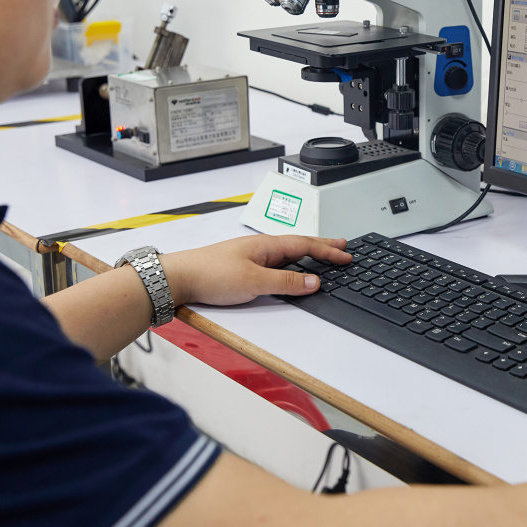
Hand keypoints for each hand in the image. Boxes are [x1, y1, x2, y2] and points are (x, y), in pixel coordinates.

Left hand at [161, 235, 351, 306]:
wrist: (178, 277)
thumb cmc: (210, 274)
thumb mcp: (254, 282)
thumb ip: (286, 282)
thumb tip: (314, 282)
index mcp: (268, 245)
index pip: (306, 245)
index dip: (329, 251)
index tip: (347, 255)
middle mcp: (262, 247)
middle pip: (300, 244)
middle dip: (323, 246)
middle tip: (343, 247)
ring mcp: (253, 256)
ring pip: (289, 252)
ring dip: (309, 253)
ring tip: (324, 255)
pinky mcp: (244, 266)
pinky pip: (277, 261)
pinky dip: (293, 262)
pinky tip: (292, 268)